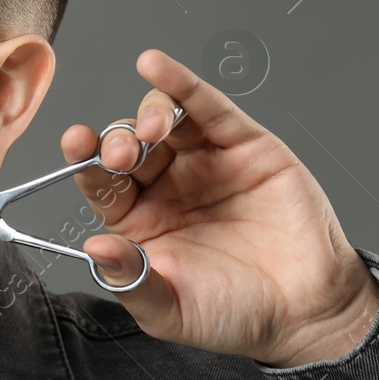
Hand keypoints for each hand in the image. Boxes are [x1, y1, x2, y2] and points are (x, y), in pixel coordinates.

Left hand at [61, 49, 378, 368]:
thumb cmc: (231, 314)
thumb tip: (92, 251)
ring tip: (148, 132)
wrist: (304, 312)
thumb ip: (129, 280)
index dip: (85, 162)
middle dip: (117, 141)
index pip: (101, 183)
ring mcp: (204, 162)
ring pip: (163, 120)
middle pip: (127, 146)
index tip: (74, 144)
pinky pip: (208, 108)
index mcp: (137, 221)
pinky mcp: (244, 145)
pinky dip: (181, 84)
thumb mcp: (167, 309)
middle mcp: (165, 186)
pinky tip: (155, 65)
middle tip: (121, 154)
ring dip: (147, 115)